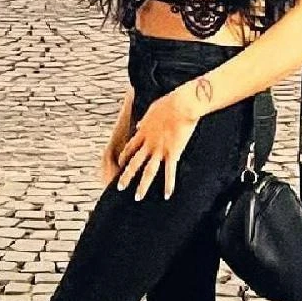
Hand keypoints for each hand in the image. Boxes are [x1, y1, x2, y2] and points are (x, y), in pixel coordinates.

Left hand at [115, 86, 199, 200]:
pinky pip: (169, 172)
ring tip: (138, 197)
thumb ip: (144, 121)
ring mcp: (159, 150)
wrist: (181, 105)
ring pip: (148, 171)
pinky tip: (167, 195)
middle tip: (119, 187)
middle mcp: (148, 143)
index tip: (120, 163)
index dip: (124, 156)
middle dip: (126, 176)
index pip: (130, 147)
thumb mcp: (151, 110)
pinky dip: (168, 184)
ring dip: (142, 185)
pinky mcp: (172, 153)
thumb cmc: (169, 103)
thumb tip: (138, 126)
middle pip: (134, 163)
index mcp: (143, 132)